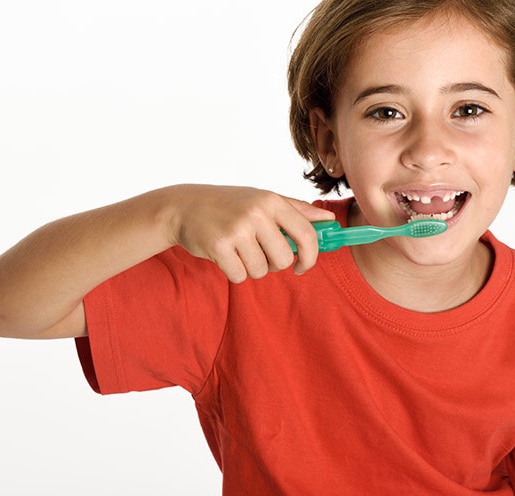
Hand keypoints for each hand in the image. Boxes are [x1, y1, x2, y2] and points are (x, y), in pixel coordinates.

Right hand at [169, 185, 335, 282]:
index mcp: (272, 201)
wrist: (184, 207)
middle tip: (260, 254)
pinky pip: (240, 276)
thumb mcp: (263, 200)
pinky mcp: (219, 247)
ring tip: (239, 251)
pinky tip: (225, 255)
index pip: (306, 234)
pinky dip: (235, 272)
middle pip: (284, 259)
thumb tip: (330, 220)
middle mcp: (257, 213)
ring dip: (252, 268)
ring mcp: (237, 230)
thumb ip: (297, 211)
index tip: (304, 266)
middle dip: (275, 265)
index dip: (311, 256)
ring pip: (261, 270)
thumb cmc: (230, 205)